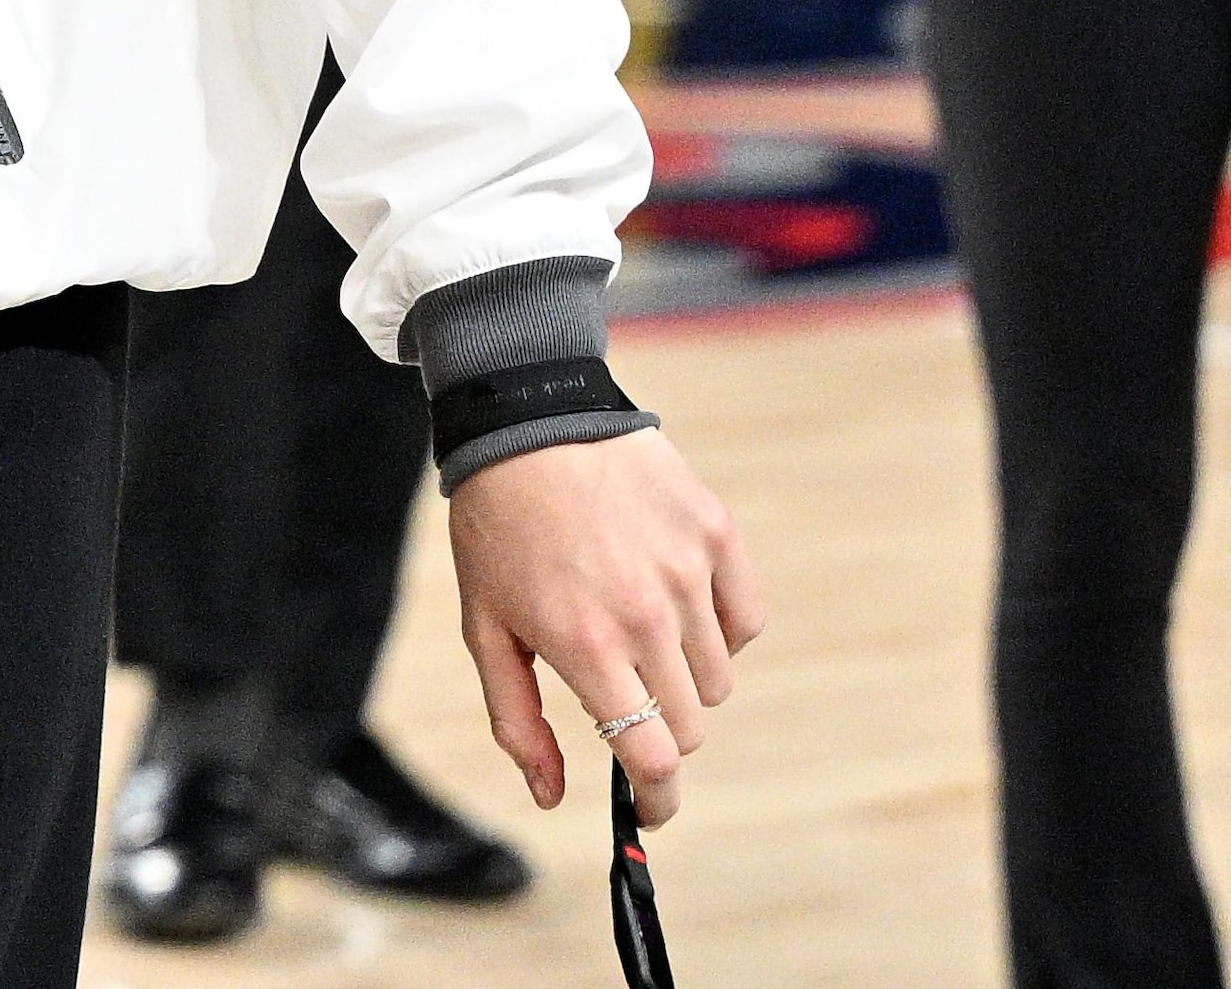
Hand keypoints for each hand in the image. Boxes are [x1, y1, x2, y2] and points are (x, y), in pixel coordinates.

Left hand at [444, 427, 763, 823]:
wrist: (529, 419)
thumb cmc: (497, 529)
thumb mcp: (484, 627)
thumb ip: (517, 719)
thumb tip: (550, 795)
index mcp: (585, 646)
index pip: (652, 756)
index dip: (657, 799)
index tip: (651, 810)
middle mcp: (646, 614)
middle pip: (688, 726)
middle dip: (658, 732)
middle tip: (626, 699)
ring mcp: (688, 572)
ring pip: (718, 679)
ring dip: (684, 678)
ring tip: (637, 632)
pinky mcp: (717, 533)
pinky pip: (745, 620)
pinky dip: (720, 629)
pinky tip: (677, 602)